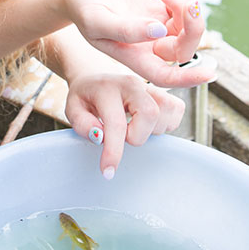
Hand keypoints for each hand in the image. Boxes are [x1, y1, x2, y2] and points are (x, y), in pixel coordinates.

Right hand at [61, 0, 214, 86]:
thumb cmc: (82, 8)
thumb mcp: (96, 20)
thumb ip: (126, 29)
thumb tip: (160, 30)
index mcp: (134, 58)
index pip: (166, 77)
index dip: (189, 78)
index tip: (210, 72)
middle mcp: (150, 47)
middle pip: (185, 48)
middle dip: (193, 27)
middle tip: (189, 4)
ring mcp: (159, 28)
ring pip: (188, 25)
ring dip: (183, 4)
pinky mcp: (162, 10)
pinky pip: (183, 6)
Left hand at [65, 72, 185, 176]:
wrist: (96, 78)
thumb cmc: (86, 97)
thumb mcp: (72, 109)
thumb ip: (82, 124)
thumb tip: (100, 137)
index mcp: (107, 87)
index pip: (116, 123)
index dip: (114, 151)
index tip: (108, 171)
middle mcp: (133, 83)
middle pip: (150, 114)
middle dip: (137, 136)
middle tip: (122, 136)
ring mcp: (150, 86)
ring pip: (166, 112)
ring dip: (151, 130)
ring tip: (133, 127)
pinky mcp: (164, 92)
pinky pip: (176, 111)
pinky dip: (164, 124)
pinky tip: (146, 124)